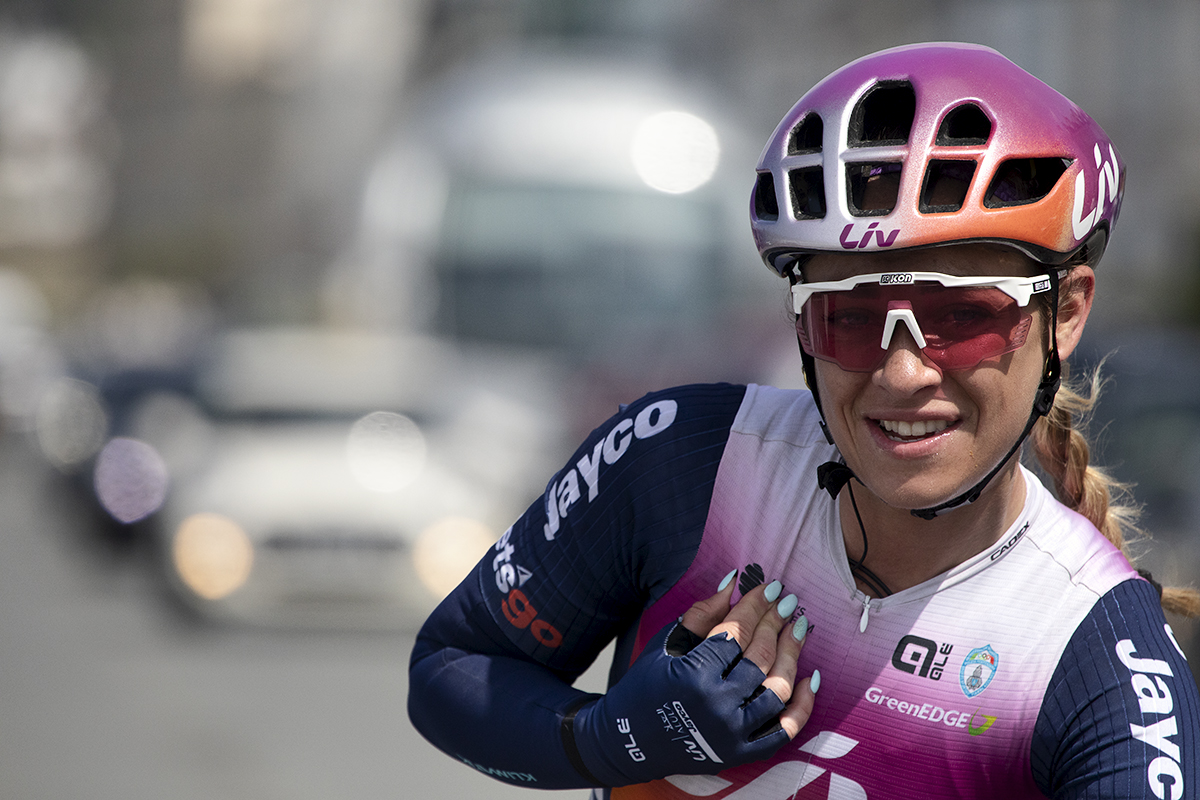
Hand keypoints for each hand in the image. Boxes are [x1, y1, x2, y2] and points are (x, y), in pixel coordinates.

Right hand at [568, 572, 817, 785]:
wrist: (629, 741)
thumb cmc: (644, 685)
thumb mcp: (666, 644)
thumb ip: (701, 614)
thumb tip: (733, 583)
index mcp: (693, 676)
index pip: (736, 632)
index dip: (756, 606)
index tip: (772, 587)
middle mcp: (717, 707)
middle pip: (759, 657)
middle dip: (776, 623)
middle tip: (788, 602)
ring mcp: (732, 735)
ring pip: (776, 689)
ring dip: (792, 655)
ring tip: (798, 628)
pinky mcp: (741, 754)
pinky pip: (784, 730)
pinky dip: (802, 705)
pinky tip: (809, 676)